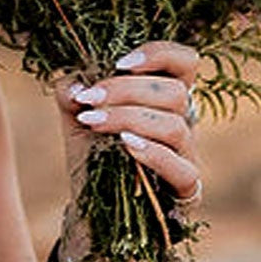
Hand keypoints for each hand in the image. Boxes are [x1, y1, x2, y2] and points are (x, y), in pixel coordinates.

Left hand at [55, 40, 201, 206]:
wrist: (92, 208)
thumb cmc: (93, 154)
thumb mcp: (76, 116)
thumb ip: (72, 92)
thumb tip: (76, 85)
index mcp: (164, 96)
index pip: (184, 61)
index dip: (159, 54)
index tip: (119, 61)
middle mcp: (183, 120)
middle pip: (175, 92)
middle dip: (126, 90)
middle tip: (89, 98)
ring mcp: (188, 155)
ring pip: (175, 126)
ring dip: (128, 118)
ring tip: (92, 121)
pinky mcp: (186, 189)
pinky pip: (182, 169)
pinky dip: (153, 153)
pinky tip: (125, 145)